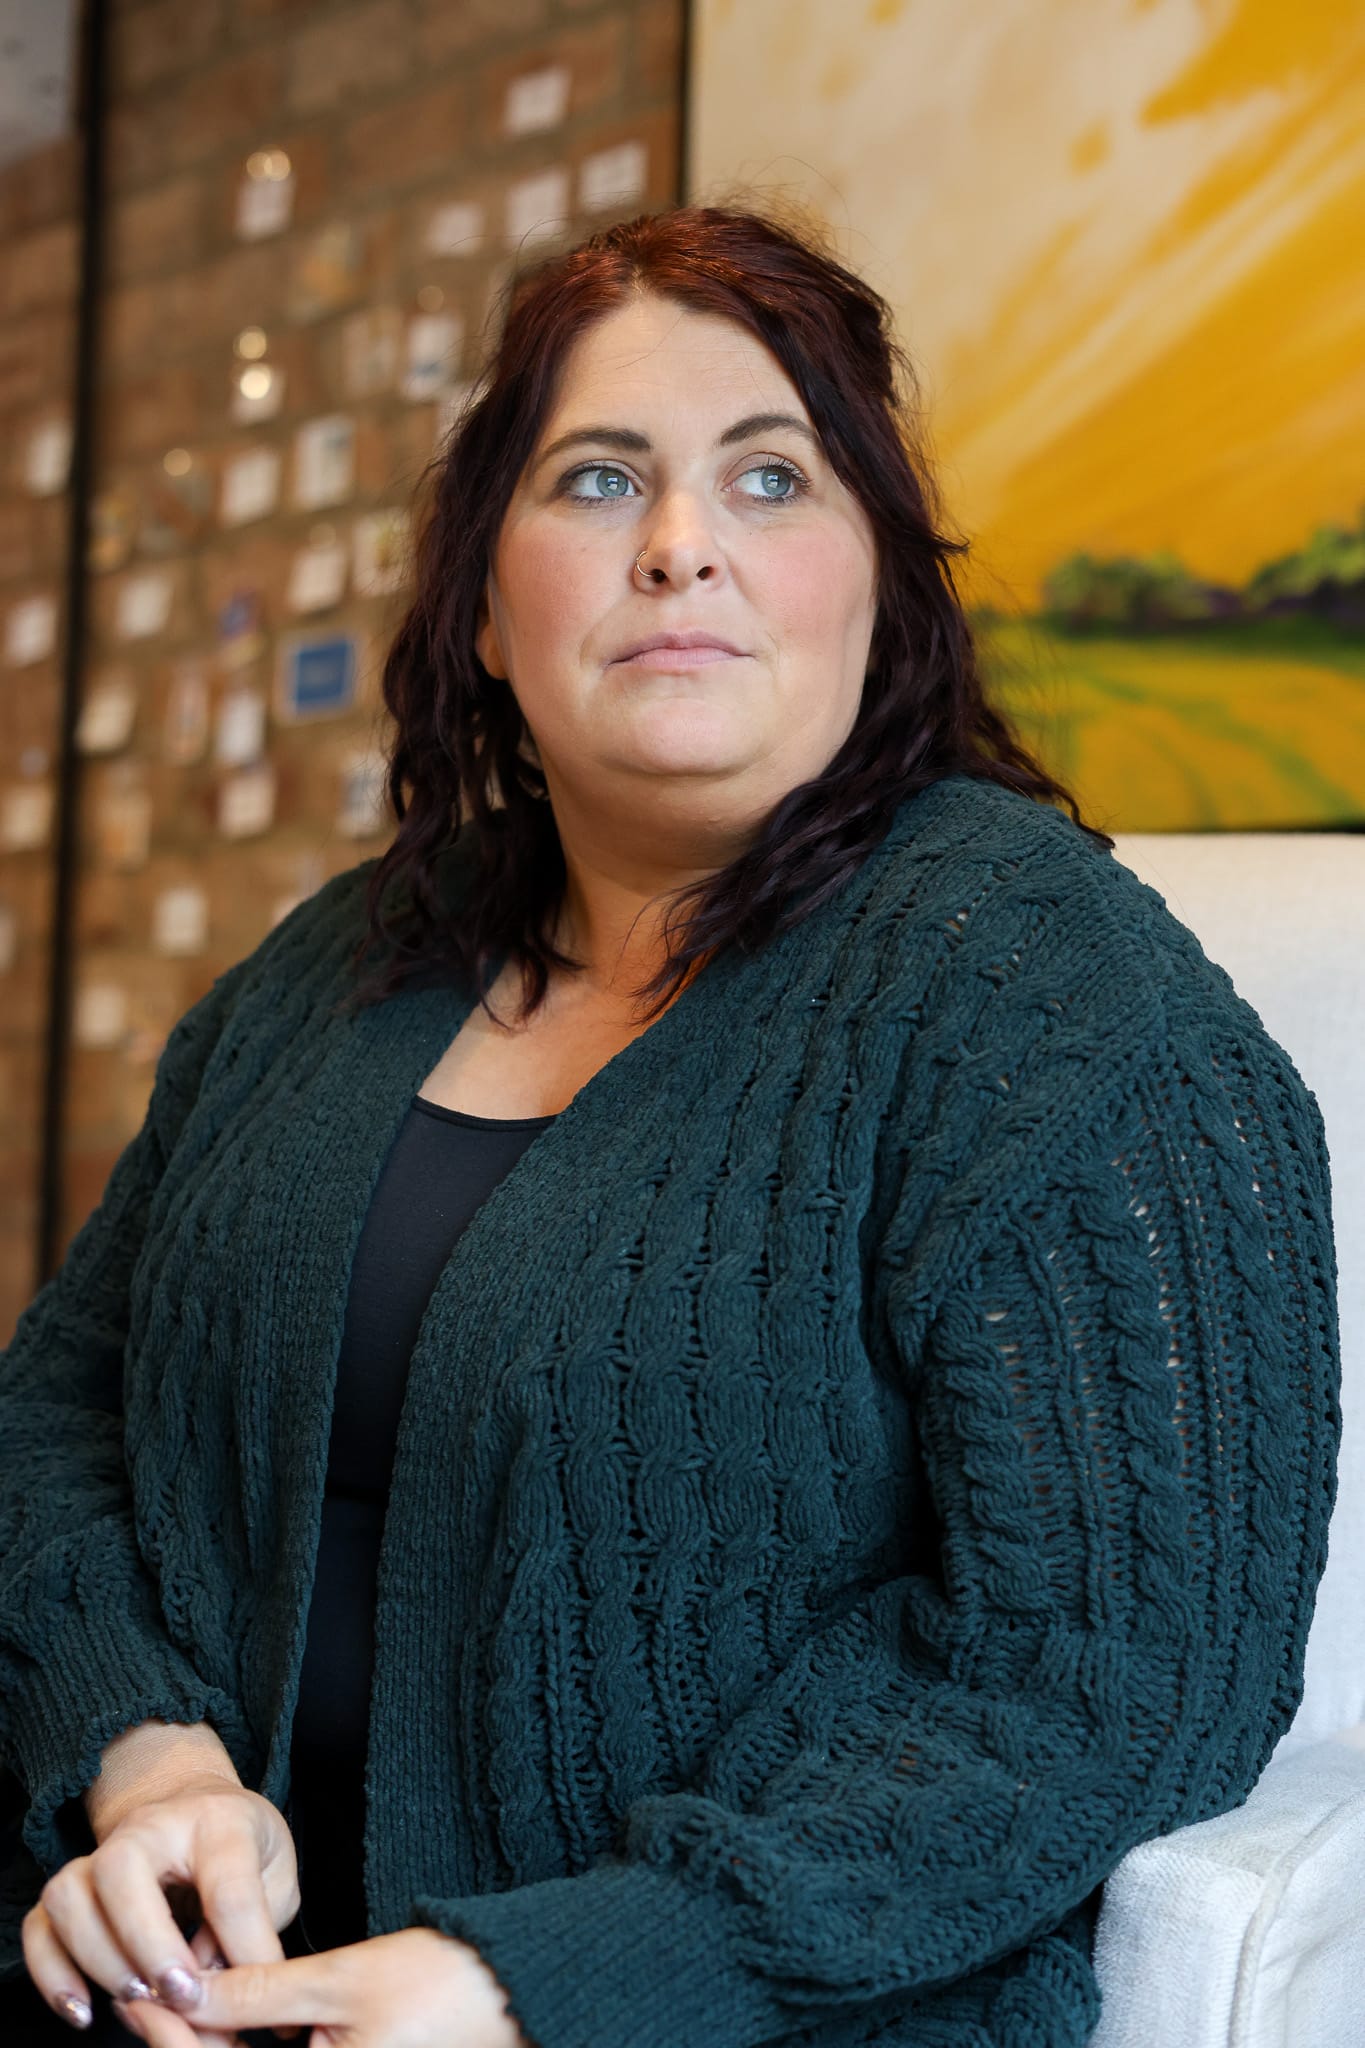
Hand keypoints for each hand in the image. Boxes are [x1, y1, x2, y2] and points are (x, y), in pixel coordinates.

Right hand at [21, 1771, 301, 2045]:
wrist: (196, 1805)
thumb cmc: (244, 1847)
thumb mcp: (276, 1875)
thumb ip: (257, 1925)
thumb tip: (220, 1984)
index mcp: (219, 1822)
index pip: (227, 1887)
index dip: (237, 1949)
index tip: (248, 1993)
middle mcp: (150, 1827)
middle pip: (121, 1869)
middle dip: (147, 1942)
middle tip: (179, 1994)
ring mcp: (101, 1851)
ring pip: (70, 1895)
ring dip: (99, 1958)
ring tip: (139, 1999)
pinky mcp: (72, 1884)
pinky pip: (39, 1925)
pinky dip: (51, 1973)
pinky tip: (84, 2010)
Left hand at [108, 1927, 530, 2046]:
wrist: (514, 1993)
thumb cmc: (442, 1985)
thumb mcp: (343, 1979)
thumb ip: (260, 1992)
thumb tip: (188, 1989)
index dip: (170, 2035)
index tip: (143, 1990)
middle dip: (182, 2040)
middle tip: (148, 1988)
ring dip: (209, 2045)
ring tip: (179, 1992)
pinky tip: (226, 2014)